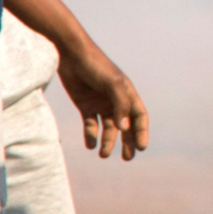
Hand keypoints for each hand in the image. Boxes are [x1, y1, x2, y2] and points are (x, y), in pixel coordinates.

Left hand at [59, 45, 150, 159]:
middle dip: (127, 142)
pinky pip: (91, 124)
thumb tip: (125, 128)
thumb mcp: (111, 84)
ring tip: (103, 154)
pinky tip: (90, 145)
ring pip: (108, 128)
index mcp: (127, 93)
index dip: (142, 132)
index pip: (139, 116)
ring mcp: (100, 103)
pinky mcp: (85, 105)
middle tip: (127, 158)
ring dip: (107, 142)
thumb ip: (120, 105)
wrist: (70, 54)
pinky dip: (91, 135)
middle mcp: (116, 100)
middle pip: (125, 126)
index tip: (141, 147)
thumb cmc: (95, 65)